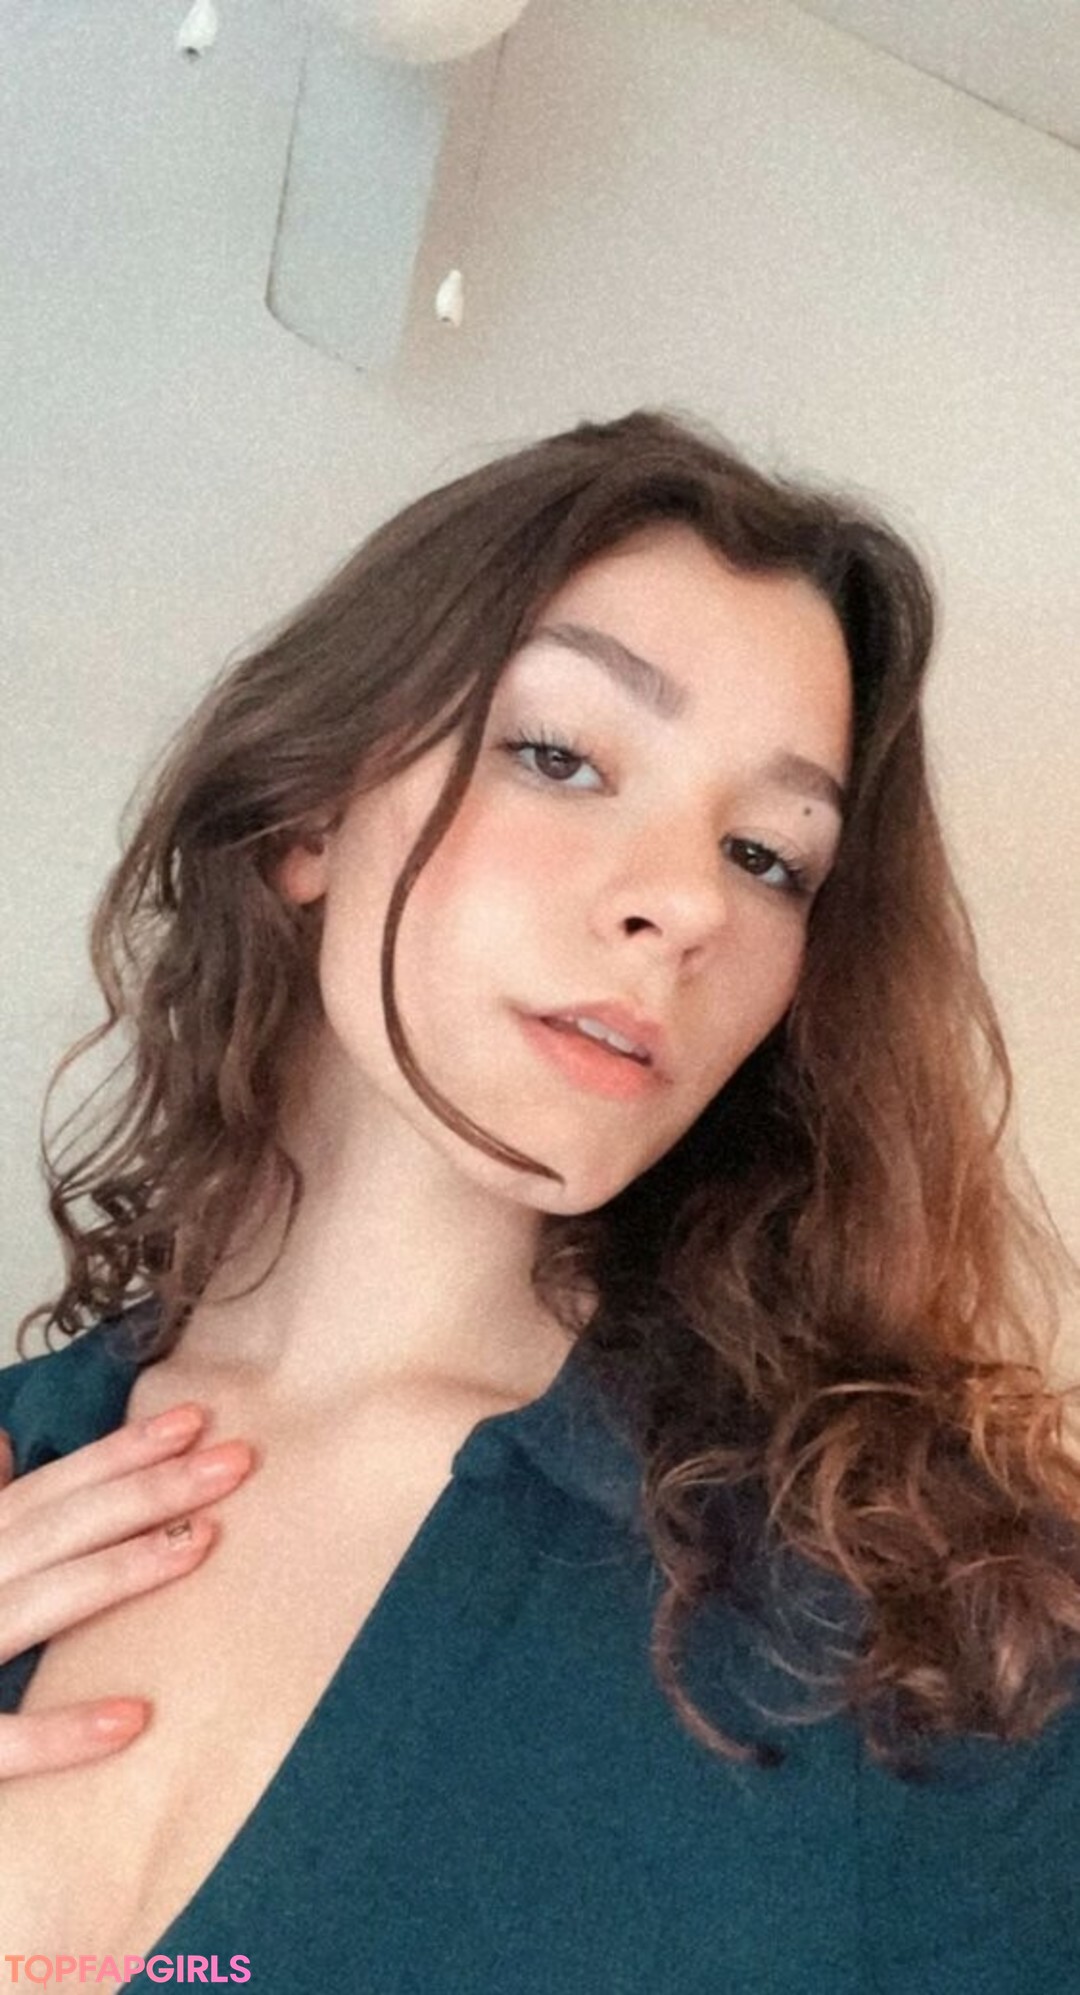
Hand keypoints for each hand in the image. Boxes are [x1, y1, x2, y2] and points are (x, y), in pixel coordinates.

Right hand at [0, 1401, 251, 1779]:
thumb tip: (3, 1445)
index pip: (46, 1491)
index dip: (118, 1452)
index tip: (197, 1418)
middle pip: (56, 1530)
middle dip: (147, 1489)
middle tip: (239, 1459)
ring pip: (35, 1608)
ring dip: (117, 1572)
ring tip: (203, 1542)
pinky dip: (58, 1733)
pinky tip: (133, 1718)